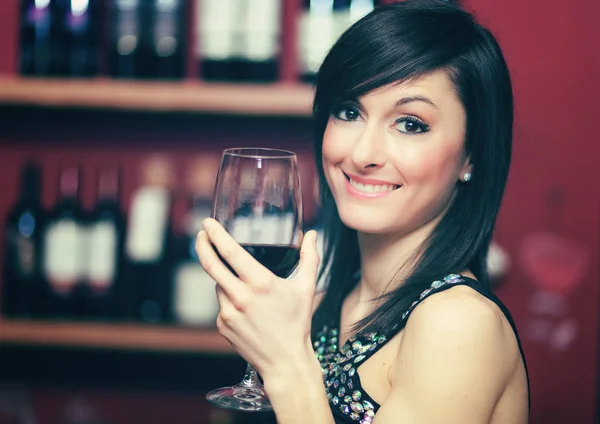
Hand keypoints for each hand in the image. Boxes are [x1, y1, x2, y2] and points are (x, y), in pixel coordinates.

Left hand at [195, 218, 320, 377]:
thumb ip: (310, 258)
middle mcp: (240, 297)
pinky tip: (246, 308)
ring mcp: (228, 312)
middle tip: (201, 234)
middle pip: (211, 264)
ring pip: (219, 284)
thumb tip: (313, 235)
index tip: (207, 223)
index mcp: (260, 283)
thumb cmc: (297, 323)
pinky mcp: (222, 325)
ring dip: (226, 279)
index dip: (216, 234)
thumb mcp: (306, 288)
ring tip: (248, 289)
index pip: (230, 252)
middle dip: (202, 244)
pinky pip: (221, 303)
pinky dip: (229, 298)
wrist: (285, 360)